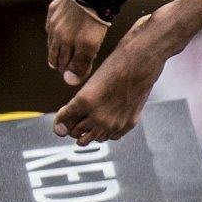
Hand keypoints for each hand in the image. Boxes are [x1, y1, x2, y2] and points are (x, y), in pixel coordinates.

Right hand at [46, 0, 108, 89]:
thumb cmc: (96, 20)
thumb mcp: (92, 45)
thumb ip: (81, 64)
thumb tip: (68, 81)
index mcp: (66, 45)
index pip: (63, 66)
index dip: (68, 72)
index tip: (71, 75)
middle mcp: (57, 35)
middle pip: (55, 56)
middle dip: (60, 64)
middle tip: (64, 68)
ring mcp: (53, 22)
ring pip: (52, 42)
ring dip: (56, 50)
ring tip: (60, 55)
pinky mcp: (53, 10)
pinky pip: (51, 26)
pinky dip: (54, 34)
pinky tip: (59, 35)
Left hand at [52, 13, 170, 143]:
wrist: (140, 62)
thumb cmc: (115, 67)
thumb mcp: (90, 84)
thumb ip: (75, 105)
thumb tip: (64, 121)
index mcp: (84, 102)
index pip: (64, 123)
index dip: (61, 123)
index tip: (61, 122)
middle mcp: (99, 117)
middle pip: (77, 134)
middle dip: (74, 128)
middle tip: (75, 122)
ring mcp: (114, 123)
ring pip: (94, 138)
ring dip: (89, 132)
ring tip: (90, 123)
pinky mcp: (128, 124)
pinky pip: (111, 137)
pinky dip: (106, 132)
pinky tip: (106, 122)